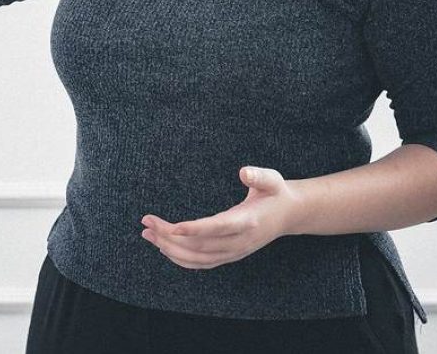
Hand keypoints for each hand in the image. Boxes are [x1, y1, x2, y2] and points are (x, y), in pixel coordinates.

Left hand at [139, 166, 299, 269]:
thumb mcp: (272, 179)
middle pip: (200, 246)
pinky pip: (202, 263)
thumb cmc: (276, 193)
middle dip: (170, 236)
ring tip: (147, 234)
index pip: (217, 228)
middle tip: (146, 223)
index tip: (172, 227)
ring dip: (170, 249)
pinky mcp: (229, 256)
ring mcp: (234, 252)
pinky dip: (181, 259)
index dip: (194, 230)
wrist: (290, 215)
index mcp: (248, 222)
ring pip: (198, 258)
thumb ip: (259, 176)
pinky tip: (163, 248)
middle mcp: (239, 242)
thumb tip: (244, 172)